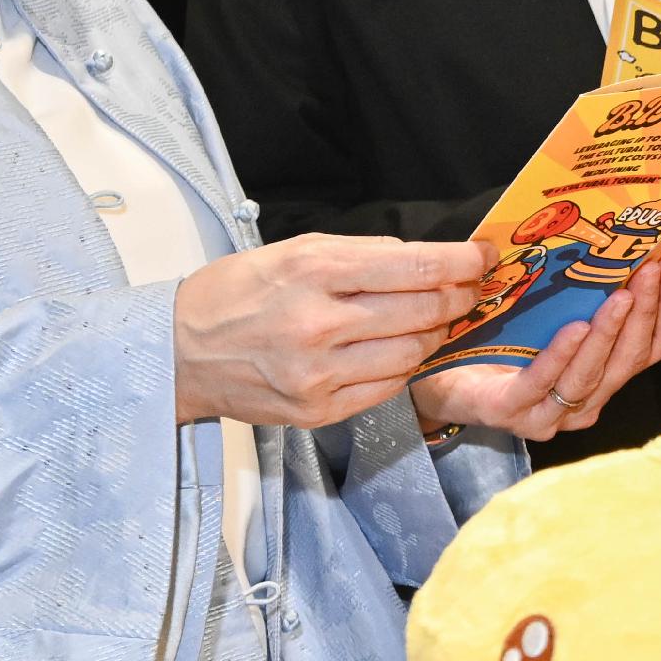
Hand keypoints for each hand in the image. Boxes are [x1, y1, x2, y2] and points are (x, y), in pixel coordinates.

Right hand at [174, 235, 491, 427]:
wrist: (180, 351)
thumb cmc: (238, 292)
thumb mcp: (294, 250)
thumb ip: (362, 254)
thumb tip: (425, 258)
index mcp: (313, 271)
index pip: (415, 266)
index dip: (462, 263)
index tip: (481, 258)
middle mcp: (319, 323)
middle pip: (424, 312)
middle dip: (458, 299)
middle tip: (467, 292)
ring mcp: (319, 373)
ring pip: (413, 353)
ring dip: (435, 335)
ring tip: (433, 321)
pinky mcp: (318, 410)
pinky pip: (387, 387)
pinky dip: (403, 367)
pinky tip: (397, 351)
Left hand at [411, 254, 660, 439]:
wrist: (438, 371)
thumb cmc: (505, 339)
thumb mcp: (563, 307)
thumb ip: (616, 294)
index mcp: (607, 376)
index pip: (658, 345)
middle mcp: (588, 400)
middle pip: (632, 358)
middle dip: (648, 310)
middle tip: (652, 267)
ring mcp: (553, 414)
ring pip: (596, 374)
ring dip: (612, 331)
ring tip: (623, 293)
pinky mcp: (513, 413)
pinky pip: (545, 384)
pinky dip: (563, 356)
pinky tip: (575, 327)